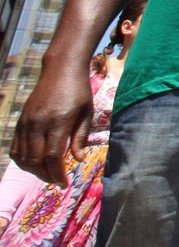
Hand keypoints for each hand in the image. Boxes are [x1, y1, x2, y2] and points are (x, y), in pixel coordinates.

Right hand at [10, 60, 93, 184]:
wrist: (60, 70)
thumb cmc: (79, 91)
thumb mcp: (87, 113)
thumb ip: (80, 137)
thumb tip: (78, 160)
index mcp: (58, 122)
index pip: (52, 156)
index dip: (57, 174)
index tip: (64, 184)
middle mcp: (38, 124)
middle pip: (35, 160)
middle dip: (46, 175)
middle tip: (57, 180)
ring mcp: (26, 123)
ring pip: (22, 156)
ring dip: (34, 170)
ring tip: (48, 173)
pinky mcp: (20, 121)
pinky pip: (16, 148)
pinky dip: (23, 160)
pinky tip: (34, 162)